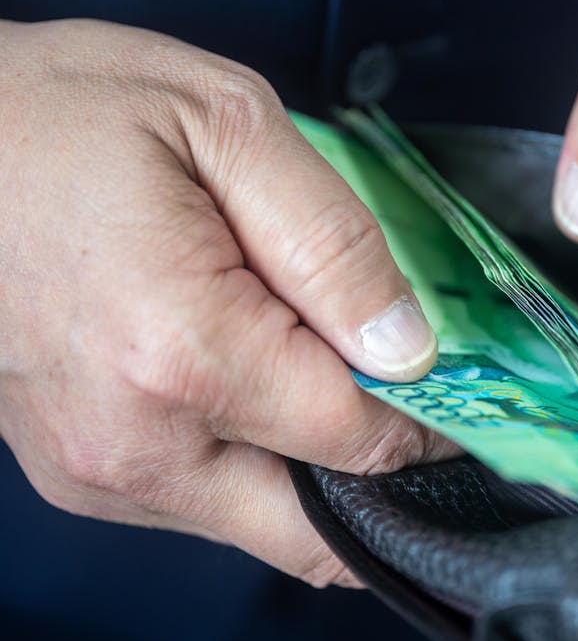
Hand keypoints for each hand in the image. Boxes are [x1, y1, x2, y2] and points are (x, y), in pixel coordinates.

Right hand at [0, 19, 455, 585]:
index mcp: (182, 355)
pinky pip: (207, 499)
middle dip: (380, 470)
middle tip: (403, 395)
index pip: (363, 442)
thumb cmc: (61, 115)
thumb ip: (335, 244)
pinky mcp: (80, 469)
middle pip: (316, 525)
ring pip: (264, 521)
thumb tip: (407, 346)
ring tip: (311, 363)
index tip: (454, 386)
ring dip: (315, 463)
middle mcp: (133, 442)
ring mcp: (96, 470)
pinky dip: (257, 459)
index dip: (429, 419)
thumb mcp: (228, 126)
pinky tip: (253, 378)